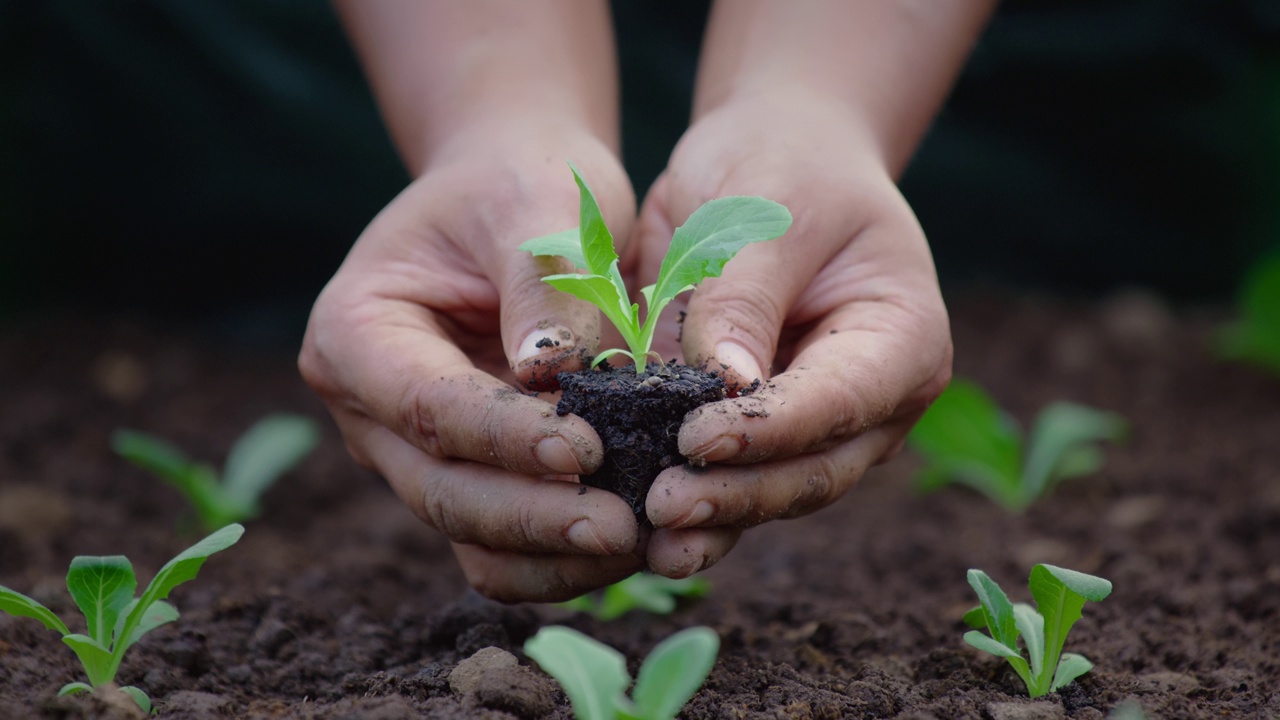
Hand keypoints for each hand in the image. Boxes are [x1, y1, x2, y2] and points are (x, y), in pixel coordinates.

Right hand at [299, 131, 645, 601]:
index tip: (585, 451)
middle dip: (532, 517)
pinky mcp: (470, 478)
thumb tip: (549, 375)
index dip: (503, 438)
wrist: (523, 199)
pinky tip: (638, 541)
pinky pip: (507, 546)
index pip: (425, 404)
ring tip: (642, 543)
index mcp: (357, 332)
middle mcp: (371, 408)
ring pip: (472, 537)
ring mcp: (415, 453)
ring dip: (552, 554)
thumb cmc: (521, 184)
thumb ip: (539, 280)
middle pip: (441, 490)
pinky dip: (564, 555)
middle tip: (624, 527)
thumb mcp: (535, 200)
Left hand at [625, 93, 952, 576]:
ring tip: (650, 540)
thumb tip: (722, 385)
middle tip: (663, 508)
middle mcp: (870, 400)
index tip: (697, 440)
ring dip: (713, 517)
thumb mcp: (770, 207)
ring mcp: (816, 426)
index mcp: (901, 339)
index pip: (838, 400)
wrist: (769, 159)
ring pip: (770, 490)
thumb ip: (744, 296)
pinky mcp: (758, 432)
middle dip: (738, 494)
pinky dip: (687, 494)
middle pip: (812, 469)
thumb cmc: (783, 166)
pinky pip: (726, 476)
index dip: (769, 429)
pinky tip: (635, 521)